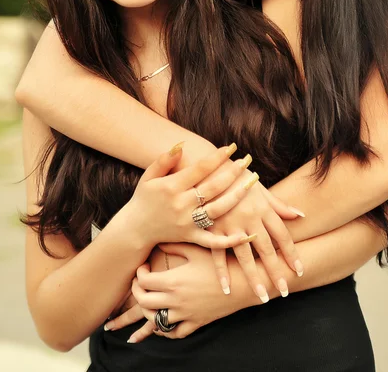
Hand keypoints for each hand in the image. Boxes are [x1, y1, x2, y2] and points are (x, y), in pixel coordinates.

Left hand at [110, 243, 244, 342]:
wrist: (243, 284)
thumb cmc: (220, 263)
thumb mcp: (196, 249)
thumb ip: (175, 244)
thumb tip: (158, 238)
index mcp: (174, 281)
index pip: (144, 282)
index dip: (139, 274)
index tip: (144, 267)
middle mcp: (176, 300)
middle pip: (144, 302)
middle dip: (137, 292)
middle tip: (140, 283)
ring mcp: (186, 314)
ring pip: (155, 320)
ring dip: (147, 311)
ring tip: (148, 300)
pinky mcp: (196, 323)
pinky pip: (174, 333)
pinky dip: (164, 330)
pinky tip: (162, 321)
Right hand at [125, 143, 253, 249]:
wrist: (135, 229)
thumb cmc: (144, 198)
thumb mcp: (148, 176)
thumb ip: (163, 160)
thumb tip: (181, 145)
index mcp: (172, 187)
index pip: (199, 169)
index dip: (216, 157)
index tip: (231, 147)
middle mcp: (182, 205)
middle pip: (213, 187)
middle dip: (232, 172)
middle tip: (247, 160)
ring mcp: (188, 223)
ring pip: (218, 210)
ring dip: (237, 196)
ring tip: (252, 183)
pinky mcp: (191, 237)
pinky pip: (213, 242)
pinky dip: (231, 241)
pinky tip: (248, 234)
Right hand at [209, 172, 303, 300]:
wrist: (207, 166)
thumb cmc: (235, 175)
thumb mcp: (259, 187)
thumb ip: (278, 205)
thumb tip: (300, 215)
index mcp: (263, 208)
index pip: (282, 236)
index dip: (292, 254)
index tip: (299, 271)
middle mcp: (249, 218)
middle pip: (267, 250)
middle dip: (276, 272)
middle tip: (284, 292)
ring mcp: (230, 224)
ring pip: (245, 256)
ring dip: (253, 278)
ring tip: (261, 297)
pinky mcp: (212, 227)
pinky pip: (218, 254)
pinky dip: (222, 272)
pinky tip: (226, 289)